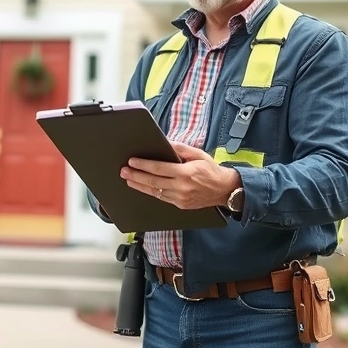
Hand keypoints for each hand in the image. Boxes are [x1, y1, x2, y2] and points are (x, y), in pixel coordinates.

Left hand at [121, 141, 240, 209]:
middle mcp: (181, 187)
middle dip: (135, 176)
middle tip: (124, 171)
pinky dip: (151, 192)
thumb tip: (164, 142)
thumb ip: (180, 148)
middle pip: (152, 181)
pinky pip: (162, 198)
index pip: (158, 168)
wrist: (224, 189)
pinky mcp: (180, 205)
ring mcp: (180, 198)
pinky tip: (143, 187)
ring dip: (139, 185)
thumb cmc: (211, 170)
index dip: (143, 165)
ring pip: (155, 192)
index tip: (132, 161)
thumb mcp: (197, 154)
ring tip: (128, 180)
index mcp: (185, 173)